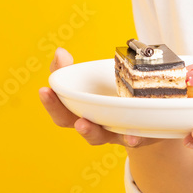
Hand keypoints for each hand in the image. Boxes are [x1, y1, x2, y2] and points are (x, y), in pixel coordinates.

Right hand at [38, 46, 160, 148]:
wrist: (148, 117)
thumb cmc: (112, 98)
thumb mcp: (94, 81)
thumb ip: (72, 69)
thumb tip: (59, 52)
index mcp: (82, 112)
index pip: (61, 111)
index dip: (51, 102)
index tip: (44, 89)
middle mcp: (95, 125)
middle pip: (75, 125)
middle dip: (68, 118)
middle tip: (60, 109)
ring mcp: (114, 132)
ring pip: (100, 136)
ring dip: (91, 131)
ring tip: (83, 124)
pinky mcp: (137, 135)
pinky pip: (134, 140)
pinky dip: (132, 138)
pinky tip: (133, 134)